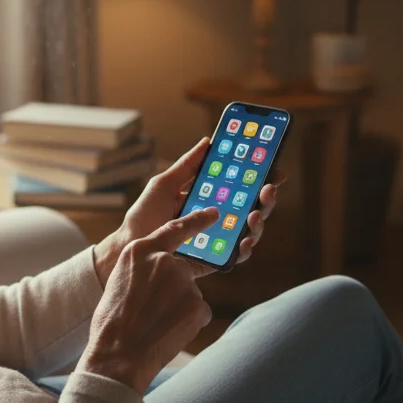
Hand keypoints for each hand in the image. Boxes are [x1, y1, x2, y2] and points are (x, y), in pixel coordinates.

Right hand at [77, 208, 217, 392]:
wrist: (118, 356)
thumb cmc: (112, 323)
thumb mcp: (119, 282)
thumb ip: (143, 269)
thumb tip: (158, 275)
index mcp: (139, 250)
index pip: (174, 229)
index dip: (196, 221)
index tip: (213, 214)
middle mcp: (164, 260)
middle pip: (181, 271)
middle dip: (172, 291)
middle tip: (153, 313)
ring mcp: (183, 282)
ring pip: (189, 295)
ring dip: (179, 310)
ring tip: (154, 326)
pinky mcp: (197, 304)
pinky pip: (198, 312)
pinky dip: (187, 324)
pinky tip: (167, 333)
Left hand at [94, 138, 282, 282]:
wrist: (129, 247)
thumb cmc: (144, 216)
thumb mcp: (163, 185)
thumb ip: (186, 165)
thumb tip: (208, 142)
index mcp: (208, 198)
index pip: (240, 186)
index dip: (259, 177)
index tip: (273, 167)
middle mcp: (217, 218)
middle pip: (251, 206)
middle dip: (266, 197)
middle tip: (269, 188)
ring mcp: (218, 239)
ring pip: (249, 230)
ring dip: (259, 221)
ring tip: (256, 214)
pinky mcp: (213, 260)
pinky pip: (236, 256)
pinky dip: (245, 248)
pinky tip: (245, 241)